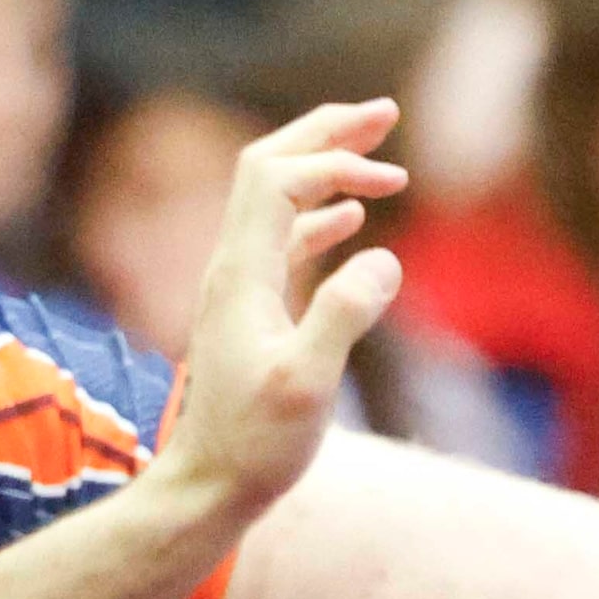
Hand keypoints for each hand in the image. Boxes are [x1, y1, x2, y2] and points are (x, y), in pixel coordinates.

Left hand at [161, 99, 408, 521]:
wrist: (206, 487)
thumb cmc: (256, 445)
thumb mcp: (308, 385)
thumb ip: (343, 318)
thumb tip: (383, 259)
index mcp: (241, 275)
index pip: (276, 179)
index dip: (332, 158)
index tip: (391, 173)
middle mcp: (230, 271)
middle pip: (265, 170)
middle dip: (323, 134)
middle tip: (384, 112)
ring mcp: (236, 289)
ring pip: (273, 202)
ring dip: (325, 170)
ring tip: (382, 158)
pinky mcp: (248, 313)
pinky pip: (280, 241)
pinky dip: (317, 217)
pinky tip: (351, 221)